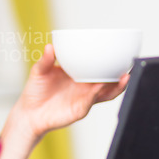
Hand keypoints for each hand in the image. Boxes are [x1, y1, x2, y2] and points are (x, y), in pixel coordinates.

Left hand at [14, 43, 128, 137]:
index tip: (119, 51)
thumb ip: (45, 60)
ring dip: (116, 86)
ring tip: (124, 77)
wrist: (29, 112)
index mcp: (78, 75)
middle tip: (129, 65)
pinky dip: (96, 95)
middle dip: (121, 74)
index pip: (97, 67)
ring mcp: (84, 99)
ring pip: (106, 93)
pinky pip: (90, 102)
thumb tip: (50, 46)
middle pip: (109, 80)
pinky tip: (98, 88)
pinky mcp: (80, 110)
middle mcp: (85, 87)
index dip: (109, 61)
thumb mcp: (39, 71)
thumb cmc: (36, 92)